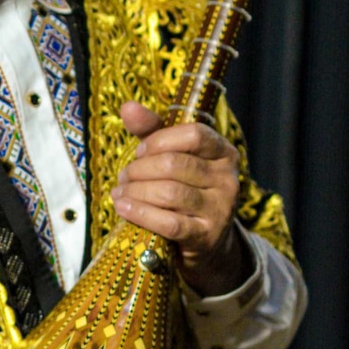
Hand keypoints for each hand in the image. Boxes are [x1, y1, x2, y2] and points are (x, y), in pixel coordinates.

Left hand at [110, 101, 250, 295]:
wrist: (205, 242)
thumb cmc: (184, 189)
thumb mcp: (171, 156)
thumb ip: (151, 131)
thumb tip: (127, 106)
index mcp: (223, 153)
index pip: (194, 134)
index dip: (159, 140)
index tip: (139, 152)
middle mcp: (227, 180)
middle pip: (175, 164)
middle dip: (139, 170)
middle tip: (123, 177)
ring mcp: (220, 210)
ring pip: (169, 193)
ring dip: (136, 192)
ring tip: (120, 193)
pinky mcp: (206, 237)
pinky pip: (169, 223)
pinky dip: (140, 214)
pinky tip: (123, 208)